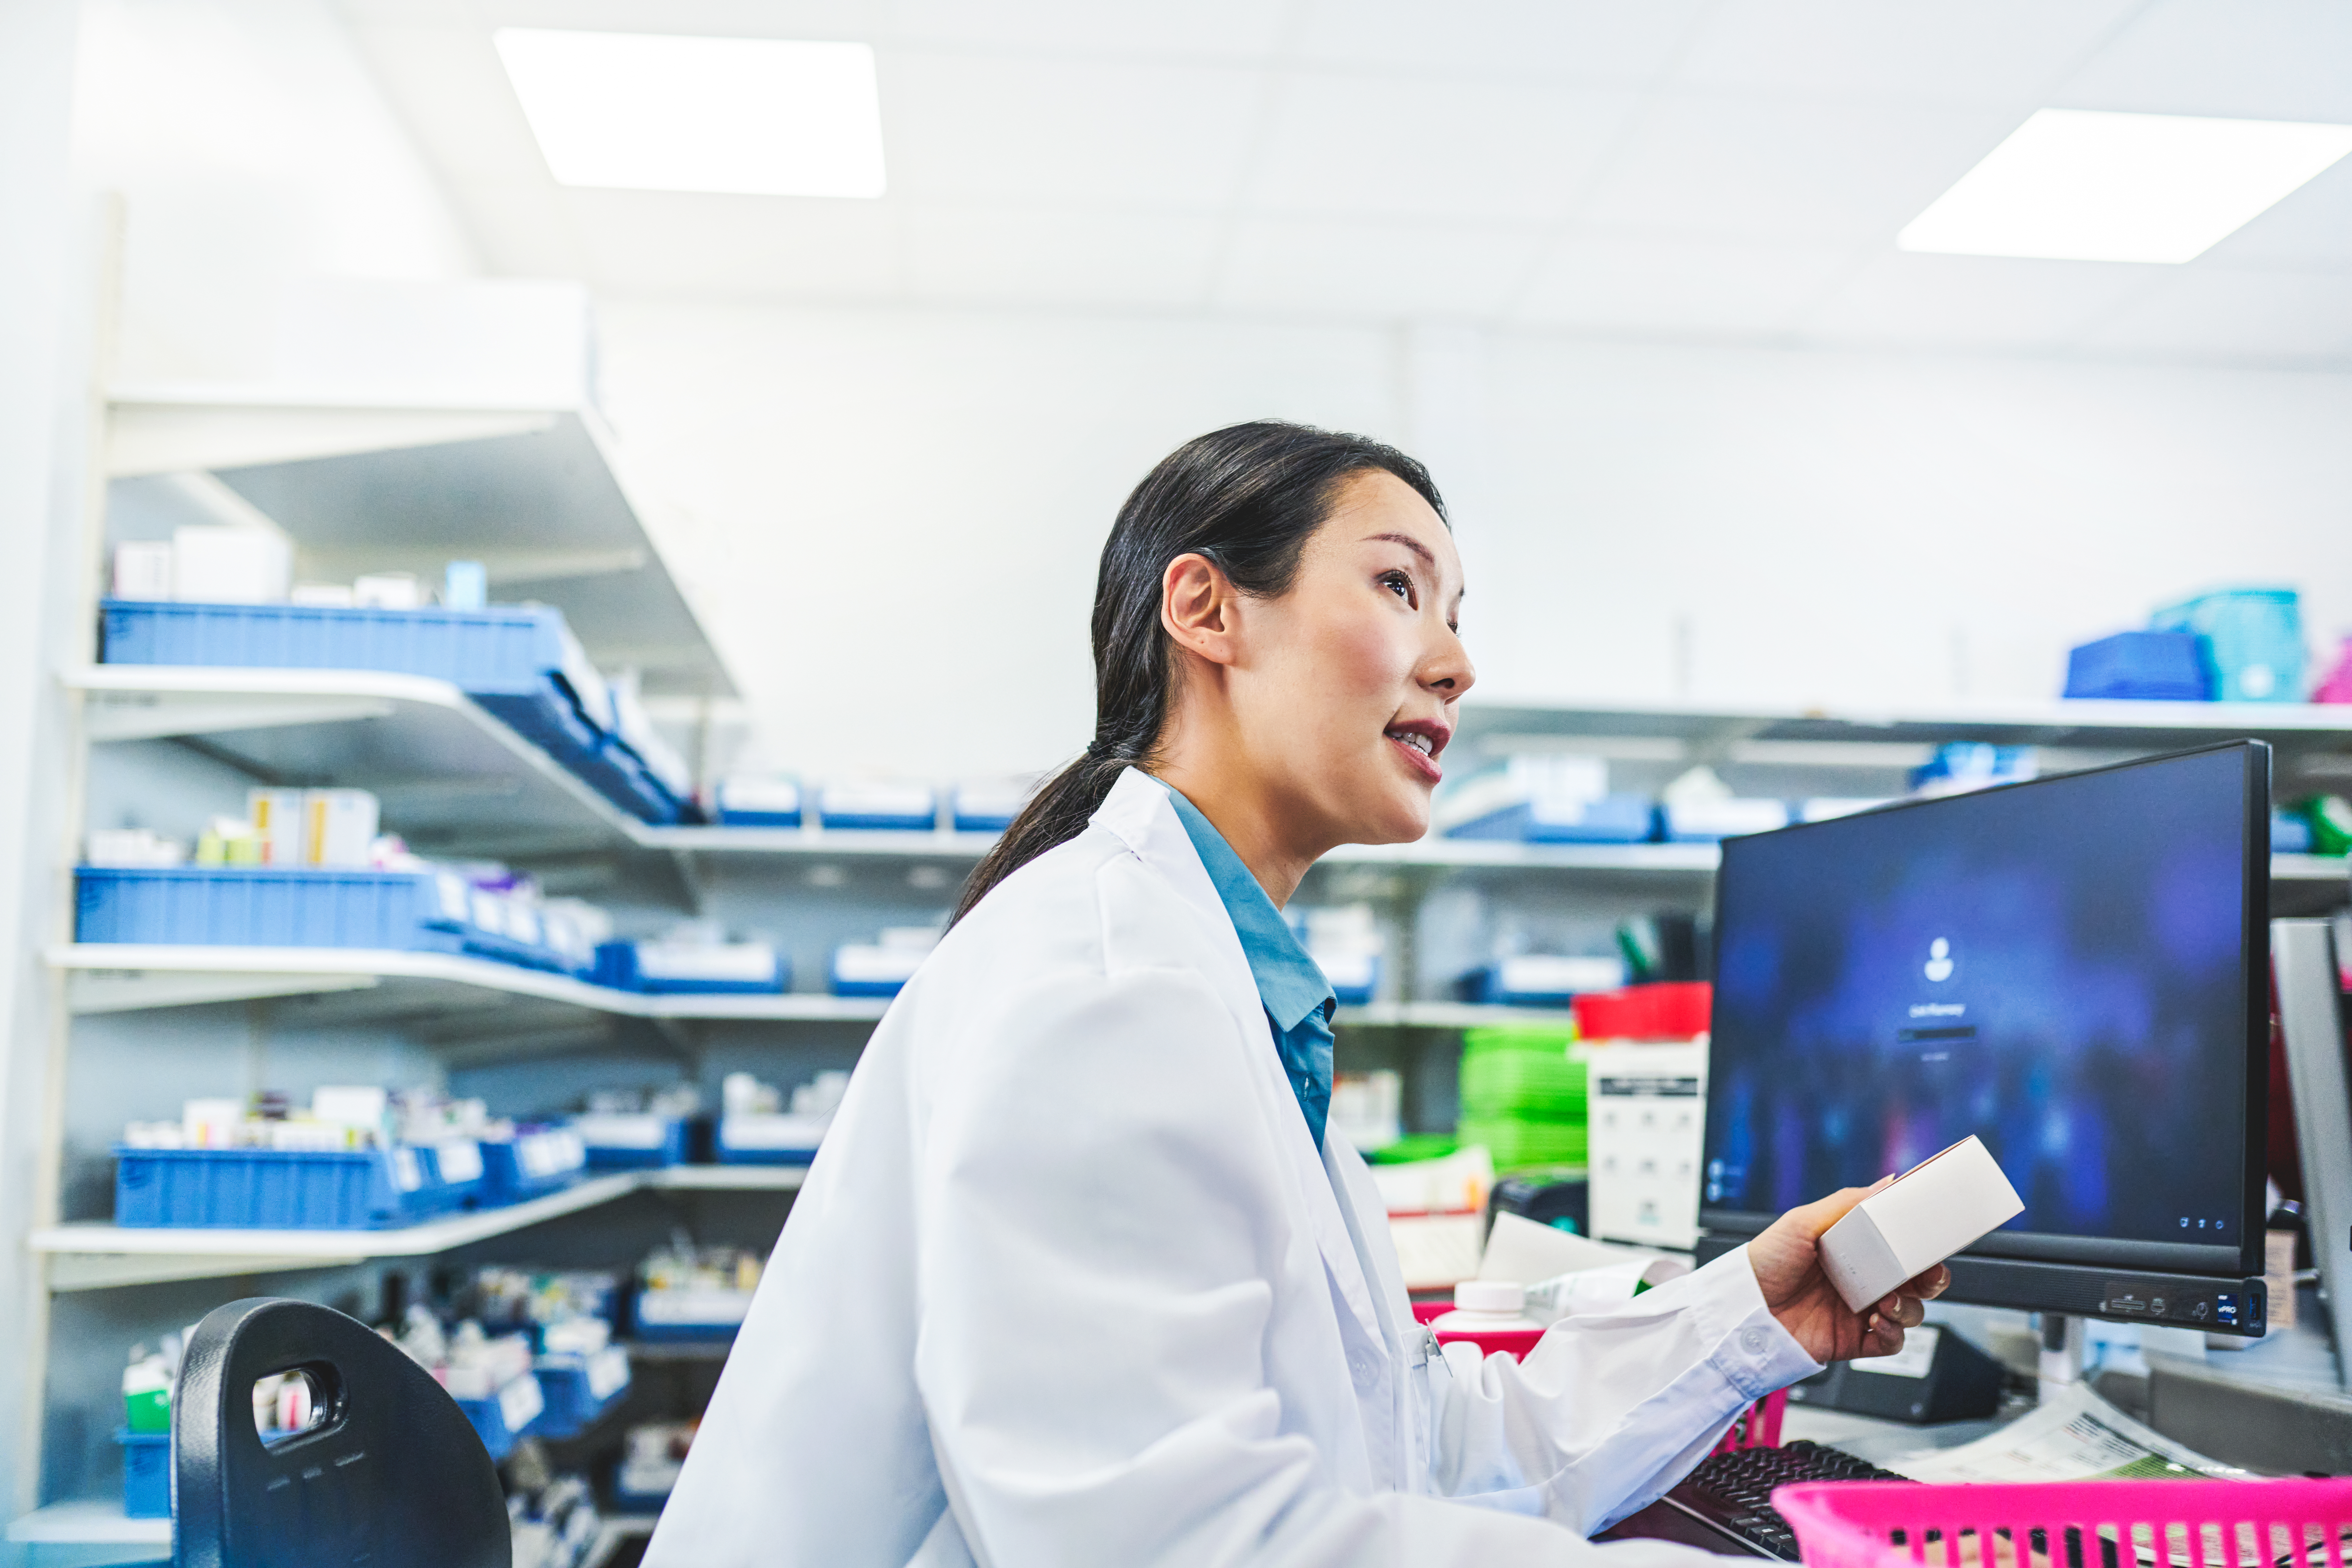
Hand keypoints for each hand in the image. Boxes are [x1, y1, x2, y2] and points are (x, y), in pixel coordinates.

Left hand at [1745, 1181, 1950, 1363]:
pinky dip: (1893, 1334)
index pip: (1902, 1247)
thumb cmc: (1765, 1260)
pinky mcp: (1853, 1340)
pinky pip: (1890, 1342)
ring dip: (1909, 1307)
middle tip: (1926, 1274)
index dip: (1923, 1247)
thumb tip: (1887, 1182)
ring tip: (1886, 1301)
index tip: (1935, 1241)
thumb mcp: (1802, 1222)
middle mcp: (1861, 1281)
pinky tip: (1878, 1322)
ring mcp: (1859, 1311)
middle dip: (1931, 1278)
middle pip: (1916, 1281)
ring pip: (1910, 1312)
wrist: (1745, 1307)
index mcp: (1854, 1251)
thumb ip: (1846, 1203)